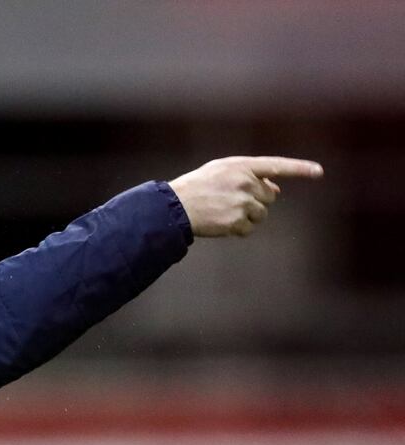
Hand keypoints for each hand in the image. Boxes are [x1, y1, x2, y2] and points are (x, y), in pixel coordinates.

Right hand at [169, 156, 322, 237]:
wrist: (175, 207)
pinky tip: (221, 223)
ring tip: (224, 213)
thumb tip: (276, 189)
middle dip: (257, 201)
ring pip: (261, 214)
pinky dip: (238, 229)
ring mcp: (242, 203)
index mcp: (241, 166)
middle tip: (232, 202)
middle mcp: (245, 183)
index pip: (277, 166)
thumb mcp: (221, 172)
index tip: (318, 172)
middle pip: (269, 197)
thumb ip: (249, 176)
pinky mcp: (237, 221)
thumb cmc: (196, 187)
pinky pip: (249, 229)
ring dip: (247, 217)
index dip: (299, 169)